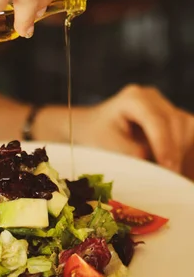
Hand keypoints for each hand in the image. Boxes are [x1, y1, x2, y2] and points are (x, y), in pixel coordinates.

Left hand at [72, 85, 193, 172]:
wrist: (92, 128)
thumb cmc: (97, 137)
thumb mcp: (109, 147)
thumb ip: (134, 154)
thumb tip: (159, 168)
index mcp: (134, 98)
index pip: (157, 120)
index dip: (165, 145)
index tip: (168, 168)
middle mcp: (153, 97)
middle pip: (177, 123)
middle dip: (177, 152)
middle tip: (173, 179)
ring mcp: (165, 105)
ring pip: (187, 128)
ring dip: (183, 153)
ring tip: (174, 176)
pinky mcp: (173, 118)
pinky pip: (189, 134)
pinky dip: (186, 153)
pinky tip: (181, 170)